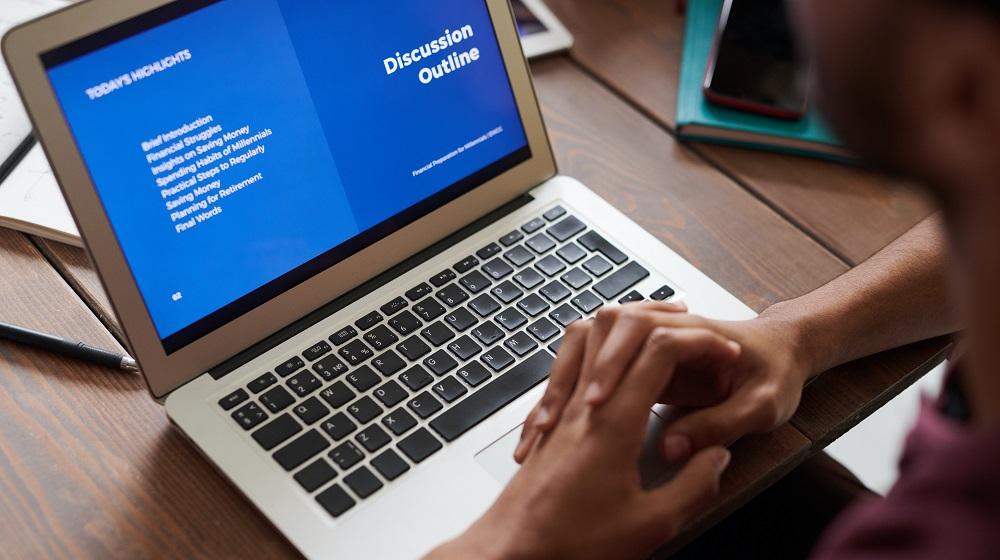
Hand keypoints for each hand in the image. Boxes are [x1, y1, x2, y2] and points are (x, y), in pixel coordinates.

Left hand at [427, 320, 732, 559]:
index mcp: (614, 421)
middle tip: (696, 327)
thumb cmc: (571, 543)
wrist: (509, 551)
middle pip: (619, 329)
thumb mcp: (649, 525)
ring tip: (657, 332)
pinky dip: (596, 351)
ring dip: (625, 330)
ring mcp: (563, 409)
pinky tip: (609, 367)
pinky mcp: (551, 422)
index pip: (659, 350)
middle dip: (664, 319)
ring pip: (586, 339)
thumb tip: (715, 457)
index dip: (700, 343)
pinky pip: (570, 365)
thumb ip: (692, 487)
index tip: (725, 354)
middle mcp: (584, 403)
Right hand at [515, 302, 810, 464]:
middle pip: (610, 323)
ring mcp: (651, 338)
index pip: (647, 334)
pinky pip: (596, 355)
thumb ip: (720, 424)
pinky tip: (558, 416)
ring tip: (550, 418)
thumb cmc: (777, 374)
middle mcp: (667, 327)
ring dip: (570, 370)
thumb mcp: (764, 407)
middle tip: (568, 413)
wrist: (783, 351)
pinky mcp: (642, 355)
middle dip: (582, 368)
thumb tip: (672, 446)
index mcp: (698, 332)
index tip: (599, 404)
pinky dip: (573, 380)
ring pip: (596, 334)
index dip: (617, 367)